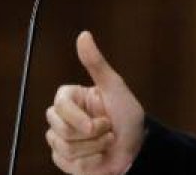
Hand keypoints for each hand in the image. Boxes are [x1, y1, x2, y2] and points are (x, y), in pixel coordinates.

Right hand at [46, 31, 145, 174]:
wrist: (137, 149)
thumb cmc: (127, 116)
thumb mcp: (114, 87)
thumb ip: (96, 63)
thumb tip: (84, 34)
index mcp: (70, 98)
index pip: (59, 106)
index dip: (79, 118)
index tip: (102, 122)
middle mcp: (62, 118)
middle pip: (59, 129)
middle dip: (91, 135)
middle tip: (109, 130)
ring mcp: (61, 140)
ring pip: (65, 148)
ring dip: (94, 148)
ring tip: (107, 142)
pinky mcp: (64, 160)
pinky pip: (69, 164)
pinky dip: (91, 163)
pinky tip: (100, 156)